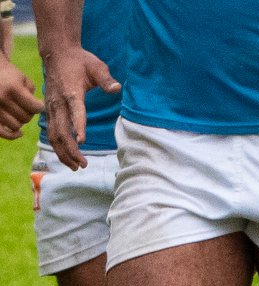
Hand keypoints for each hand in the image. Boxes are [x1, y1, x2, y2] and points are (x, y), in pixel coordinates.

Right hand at [0, 59, 42, 140]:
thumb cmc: (8, 75)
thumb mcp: (23, 78)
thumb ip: (32, 93)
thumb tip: (39, 108)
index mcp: (12, 89)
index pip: (35, 107)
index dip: (40, 107)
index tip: (39, 104)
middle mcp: (2, 99)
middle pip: (26, 118)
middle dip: (29, 113)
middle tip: (27, 106)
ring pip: (16, 126)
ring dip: (20, 121)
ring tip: (19, 112)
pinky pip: (3, 133)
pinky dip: (12, 135)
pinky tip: (19, 133)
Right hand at [40, 50, 115, 168]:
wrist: (57, 53)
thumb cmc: (80, 61)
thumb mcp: (96, 66)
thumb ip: (106, 79)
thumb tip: (117, 88)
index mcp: (71, 92)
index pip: (75, 111)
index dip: (78, 126)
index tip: (83, 142)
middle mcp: (58, 102)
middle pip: (61, 130)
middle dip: (71, 149)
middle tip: (83, 165)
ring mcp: (52, 107)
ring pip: (53, 134)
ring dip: (63, 152)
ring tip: (76, 167)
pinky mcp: (49, 110)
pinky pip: (51, 131)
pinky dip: (57, 146)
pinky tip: (67, 158)